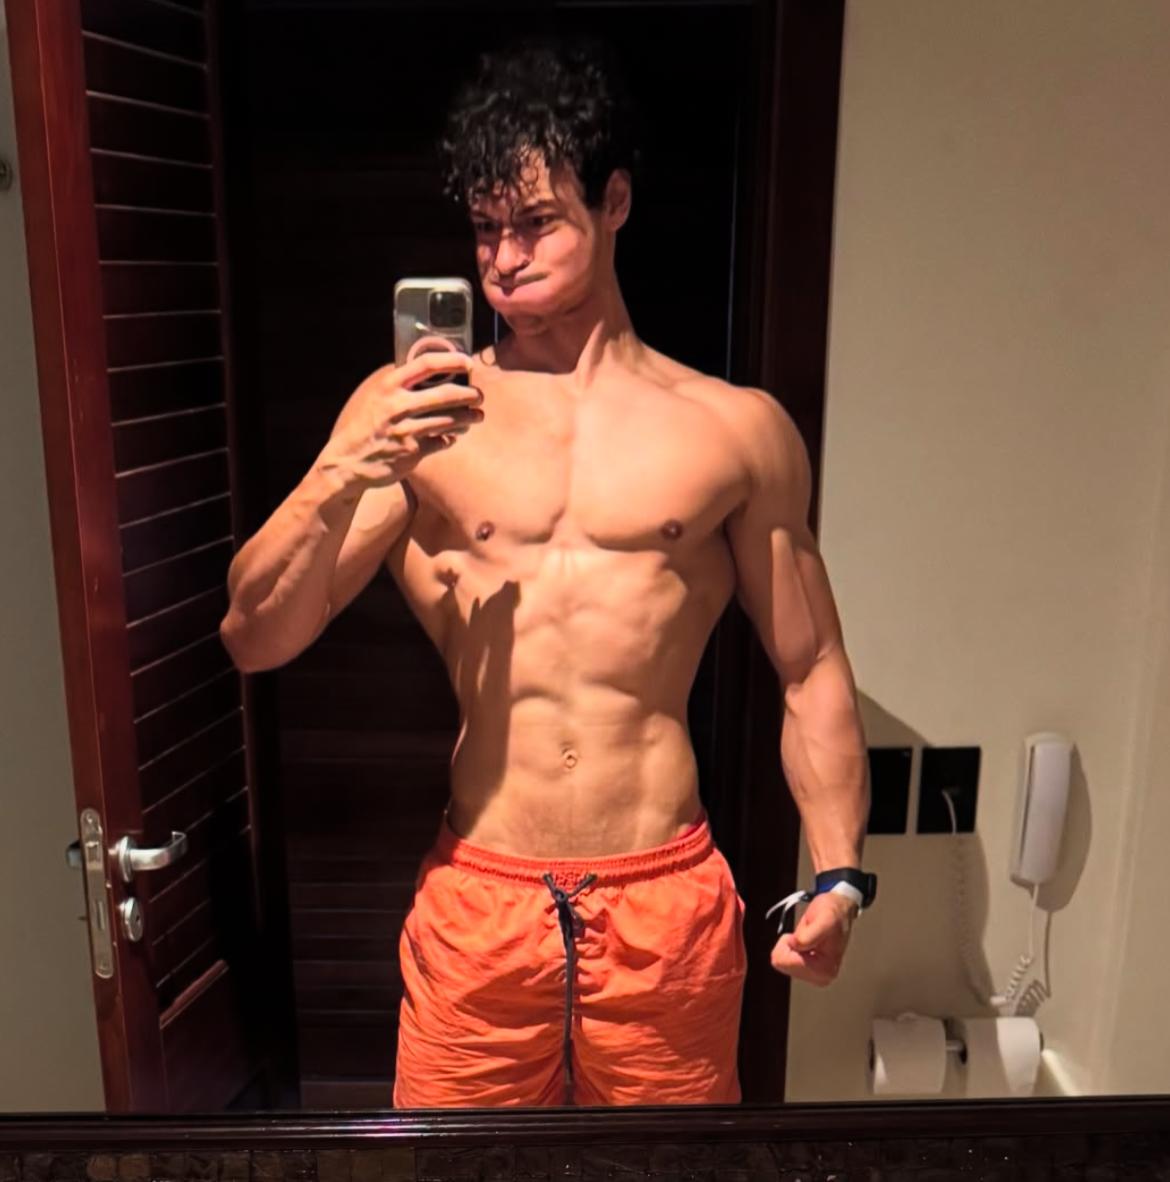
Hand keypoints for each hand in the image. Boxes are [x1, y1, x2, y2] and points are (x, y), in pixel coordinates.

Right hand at [318, 351, 483, 490]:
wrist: (349, 462)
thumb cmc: (367, 426)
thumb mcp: (377, 397)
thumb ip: (402, 386)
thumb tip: (435, 374)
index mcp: (389, 386)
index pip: (426, 364)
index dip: (452, 360)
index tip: (468, 363)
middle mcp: (398, 405)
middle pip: (446, 394)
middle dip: (470, 394)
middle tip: (479, 395)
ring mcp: (406, 430)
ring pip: (450, 420)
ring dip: (469, 417)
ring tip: (477, 416)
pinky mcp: (413, 452)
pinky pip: (443, 441)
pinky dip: (451, 438)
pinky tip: (453, 436)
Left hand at [769, 891, 856, 986]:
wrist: (839, 910)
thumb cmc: (833, 913)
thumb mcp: (824, 919)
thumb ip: (809, 935)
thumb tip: (795, 945)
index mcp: (826, 969)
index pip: (788, 963)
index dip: (789, 943)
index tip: (803, 932)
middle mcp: (821, 977)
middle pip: (782, 964)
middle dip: (789, 945)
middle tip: (805, 933)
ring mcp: (814, 975)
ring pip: (781, 962)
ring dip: (790, 945)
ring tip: (806, 936)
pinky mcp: (808, 971)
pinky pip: (783, 960)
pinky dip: (789, 948)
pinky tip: (805, 942)